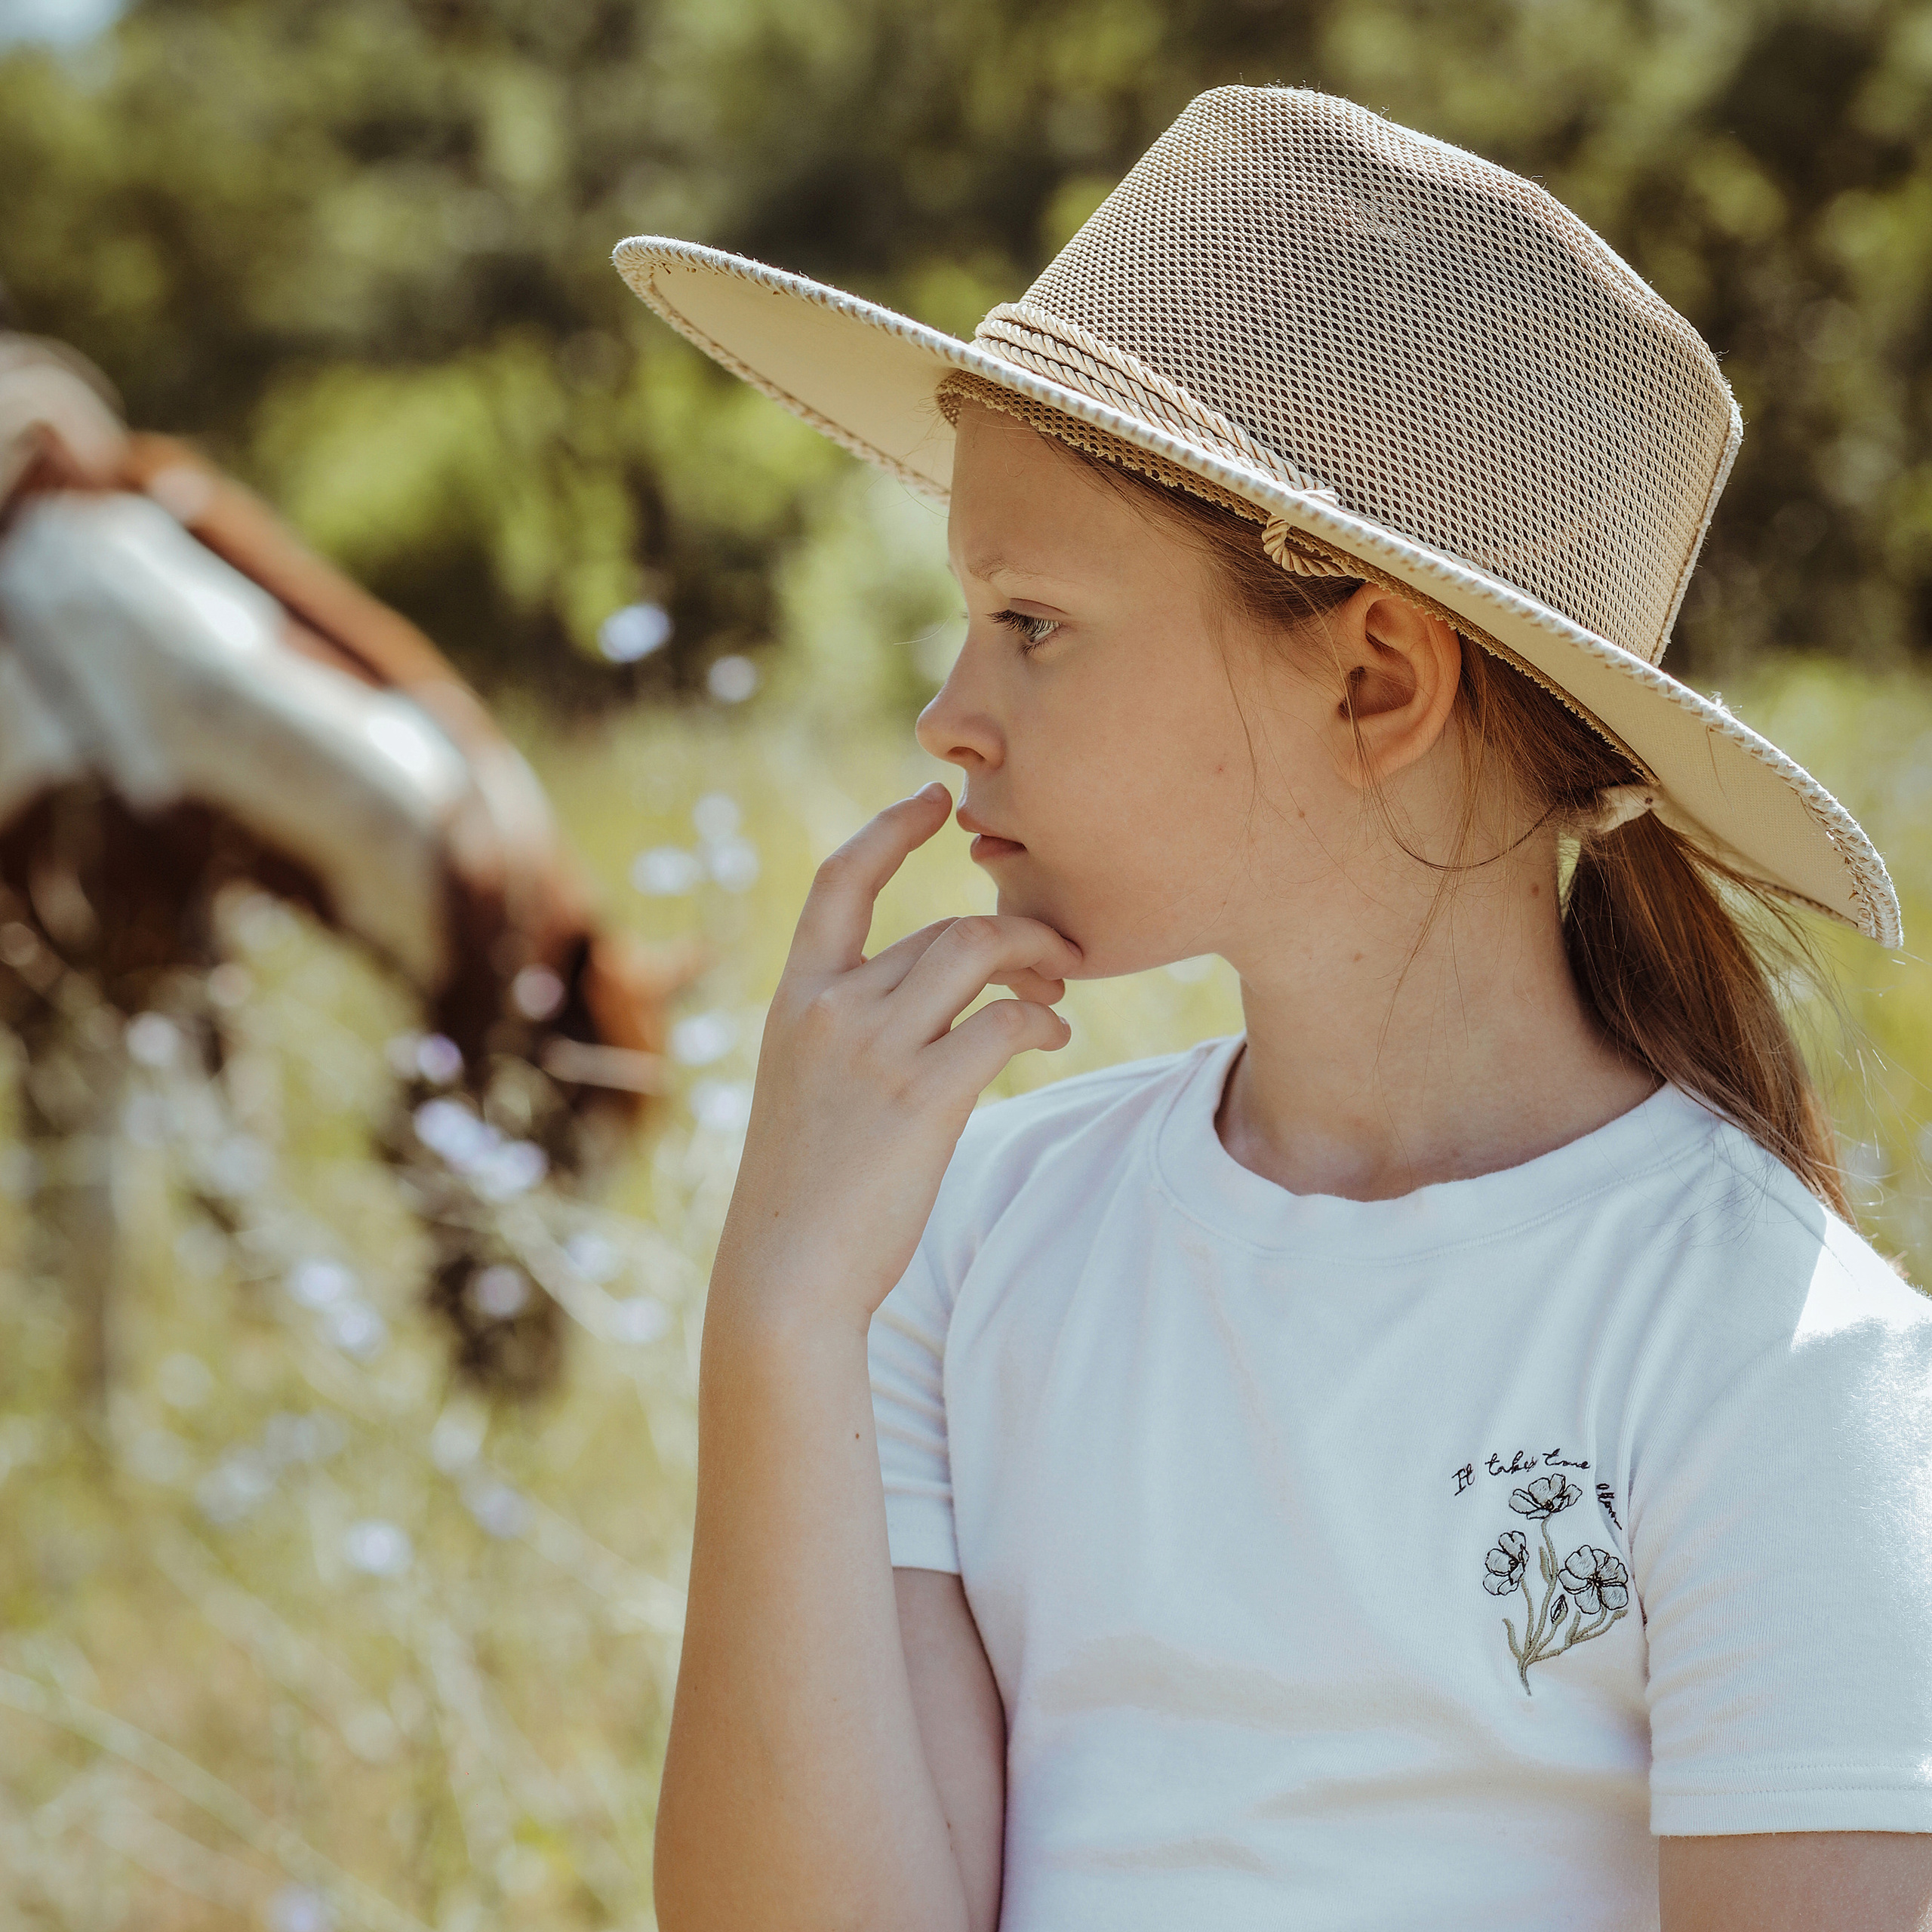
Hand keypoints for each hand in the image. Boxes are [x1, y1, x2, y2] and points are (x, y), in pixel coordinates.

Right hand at [711, 781, 1079, 1334]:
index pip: (839, 881)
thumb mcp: (806, 1085)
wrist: (786, 1271)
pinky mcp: (922, 1097)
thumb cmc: (805, 1187)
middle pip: (942, 928)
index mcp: (796, 999)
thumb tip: (940, 999)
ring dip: (1036, 959)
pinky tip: (1055, 1034)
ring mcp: (874, 1050)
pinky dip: (1042, 1017)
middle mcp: (830, 1009)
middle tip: (1053, 954)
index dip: (890, 829)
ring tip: (1058, 988)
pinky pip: (1003, 1022)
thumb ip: (853, 1028)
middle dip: (1011, 930)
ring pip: (976, 954)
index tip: (934, 798)